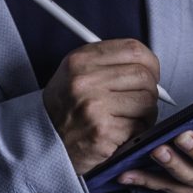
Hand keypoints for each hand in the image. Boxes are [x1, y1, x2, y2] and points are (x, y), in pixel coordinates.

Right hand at [43, 39, 162, 173]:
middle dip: (149, 91)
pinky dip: (135, 132)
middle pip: (144, 77)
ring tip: (126, 119)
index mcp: (80, 60)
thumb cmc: (64, 109)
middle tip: (139, 102)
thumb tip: (150, 67)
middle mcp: (85, 81)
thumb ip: (109, 64)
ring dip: (145, 114)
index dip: (150, 62)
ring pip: (146, 102)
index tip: (151, 72)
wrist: (41, 143)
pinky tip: (119, 134)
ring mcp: (94, 107)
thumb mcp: (75, 74)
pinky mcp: (103, 132)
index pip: (133, 49)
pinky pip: (139, 127)